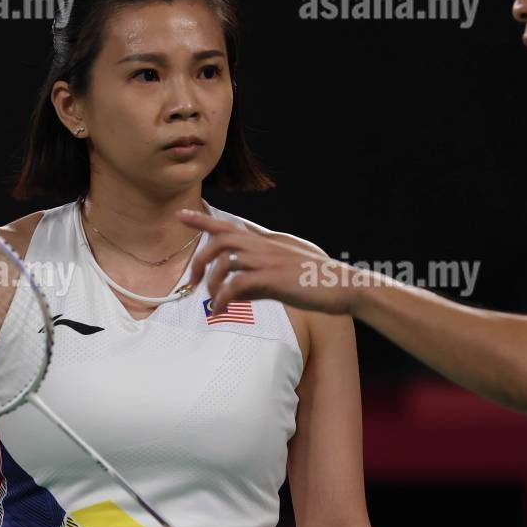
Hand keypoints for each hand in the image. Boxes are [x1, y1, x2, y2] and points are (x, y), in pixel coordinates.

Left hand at [177, 210, 366, 315]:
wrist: (344, 286)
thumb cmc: (316, 284)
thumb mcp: (282, 280)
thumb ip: (255, 282)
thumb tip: (233, 293)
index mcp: (267, 245)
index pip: (229, 226)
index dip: (203, 220)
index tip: (181, 215)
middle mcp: (265, 248)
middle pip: (220, 240)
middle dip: (199, 260)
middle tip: (192, 283)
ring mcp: (268, 261)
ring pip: (225, 260)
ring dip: (211, 282)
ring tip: (212, 301)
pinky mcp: (273, 278)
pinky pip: (236, 284)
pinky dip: (223, 298)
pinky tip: (221, 311)